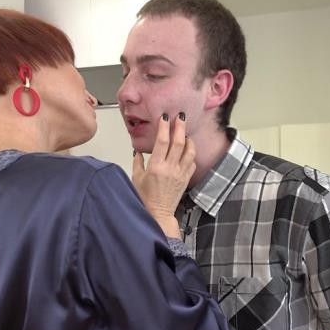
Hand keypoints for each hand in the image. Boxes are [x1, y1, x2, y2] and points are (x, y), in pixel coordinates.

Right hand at [131, 113, 195, 237]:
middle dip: (180, 127)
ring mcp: (180, 174)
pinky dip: (191, 154)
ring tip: (186, 133)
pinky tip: (187, 151)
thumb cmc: (145, 198)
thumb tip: (138, 150)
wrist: (158, 213)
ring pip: (189, 151)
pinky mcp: (186, 179)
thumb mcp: (136, 178)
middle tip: (180, 116)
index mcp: (156, 167)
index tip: (165, 117)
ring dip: (188, 140)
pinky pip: (192, 163)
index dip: (164, 127)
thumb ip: (138, 162)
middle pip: (178, 142)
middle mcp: (170, 169)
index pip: (162, 142)